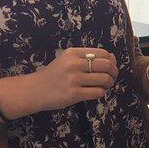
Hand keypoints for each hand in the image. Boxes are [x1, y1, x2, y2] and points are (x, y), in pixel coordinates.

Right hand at [0, 47, 117, 118]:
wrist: (34, 90)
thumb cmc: (54, 75)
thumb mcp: (66, 60)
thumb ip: (86, 58)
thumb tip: (112, 58)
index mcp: (73, 53)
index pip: (103, 53)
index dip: (112, 61)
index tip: (111, 67)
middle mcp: (73, 64)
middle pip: (107, 65)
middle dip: (114, 72)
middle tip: (112, 77)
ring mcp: (74, 79)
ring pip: (105, 79)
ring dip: (109, 84)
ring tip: (104, 86)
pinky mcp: (74, 94)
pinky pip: (98, 92)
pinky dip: (101, 92)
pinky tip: (96, 92)